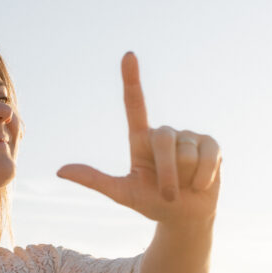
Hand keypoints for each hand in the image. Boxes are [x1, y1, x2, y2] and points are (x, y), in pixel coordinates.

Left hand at [56, 52, 220, 224]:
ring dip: (184, 179)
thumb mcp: (122, 193)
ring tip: (185, 186)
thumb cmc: (151, 202)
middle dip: (166, 174)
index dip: (132, 79)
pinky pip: (208, 157)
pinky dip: (203, 177)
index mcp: (140, 139)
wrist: (184, 217)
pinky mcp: (211, 144)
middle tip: (168, 195)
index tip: (128, 56)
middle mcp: (164, 132)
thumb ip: (94, 180)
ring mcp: (189, 136)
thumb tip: (60, 171)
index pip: (134, 104)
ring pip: (186, 153)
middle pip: (164, 140)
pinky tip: (201, 184)